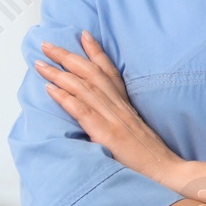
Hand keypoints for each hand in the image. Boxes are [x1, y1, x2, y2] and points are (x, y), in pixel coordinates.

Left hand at [36, 31, 185, 186]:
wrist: (166, 171)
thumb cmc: (150, 157)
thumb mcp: (136, 131)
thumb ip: (120, 121)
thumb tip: (102, 118)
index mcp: (125, 105)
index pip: (109, 71)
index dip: (96, 51)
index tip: (82, 34)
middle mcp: (119, 107)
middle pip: (91, 73)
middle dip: (67, 56)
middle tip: (47, 44)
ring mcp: (113, 119)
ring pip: (83, 87)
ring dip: (58, 73)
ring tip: (39, 63)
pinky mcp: (108, 134)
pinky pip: (83, 111)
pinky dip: (65, 98)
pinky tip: (50, 89)